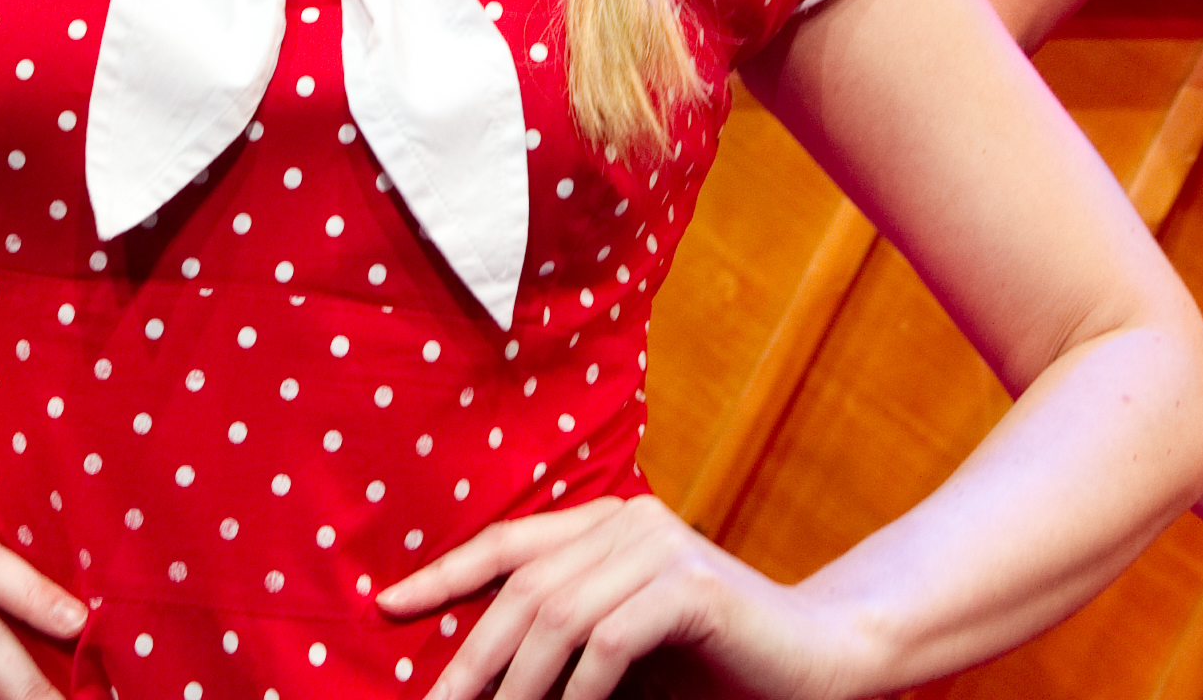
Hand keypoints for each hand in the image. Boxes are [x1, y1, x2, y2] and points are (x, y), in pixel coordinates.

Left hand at [389, 496, 851, 699]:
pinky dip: (579, 691)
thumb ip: (560, 645)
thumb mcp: (617, 651)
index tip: (386, 608)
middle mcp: (631, 520)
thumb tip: (477, 676)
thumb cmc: (710, 667)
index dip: (443, 574)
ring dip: (519, 684)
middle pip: (524, 588)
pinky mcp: (692, 585)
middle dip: (472, 656)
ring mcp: (663, 545)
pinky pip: (609, 639)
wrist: (816, 665)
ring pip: (558, 614)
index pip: (509, 544)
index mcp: (608, 523)